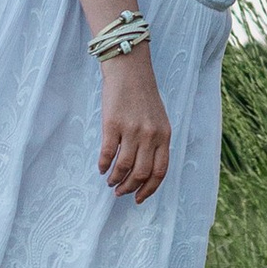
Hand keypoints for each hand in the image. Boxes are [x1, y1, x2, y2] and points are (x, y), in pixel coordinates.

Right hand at [98, 53, 171, 200]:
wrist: (129, 69)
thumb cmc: (143, 95)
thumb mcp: (159, 119)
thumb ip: (156, 143)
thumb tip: (145, 172)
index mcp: (164, 135)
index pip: (160, 172)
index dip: (149, 190)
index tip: (138, 198)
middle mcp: (150, 136)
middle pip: (141, 174)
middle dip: (129, 188)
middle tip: (120, 192)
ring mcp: (131, 130)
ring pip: (123, 167)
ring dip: (115, 179)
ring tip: (110, 181)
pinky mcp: (112, 124)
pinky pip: (107, 153)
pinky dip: (103, 165)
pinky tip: (101, 168)